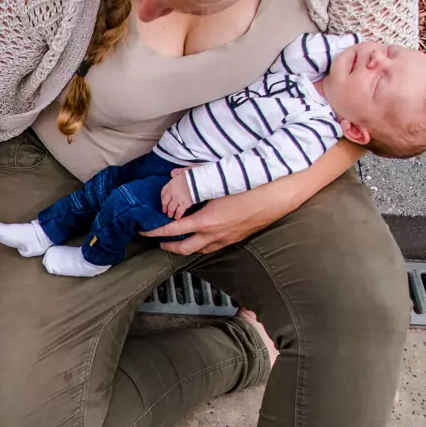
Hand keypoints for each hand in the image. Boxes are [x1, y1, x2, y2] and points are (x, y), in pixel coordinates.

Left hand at [143, 179, 296, 254]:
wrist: (281, 195)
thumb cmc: (252, 185)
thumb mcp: (219, 179)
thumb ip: (195, 178)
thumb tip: (175, 175)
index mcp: (207, 220)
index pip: (172, 230)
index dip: (155, 231)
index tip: (143, 229)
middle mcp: (215, 234)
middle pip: (183, 248)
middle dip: (167, 246)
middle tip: (157, 240)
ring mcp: (227, 239)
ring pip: (199, 250)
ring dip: (184, 247)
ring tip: (176, 240)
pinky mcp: (237, 238)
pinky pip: (214, 247)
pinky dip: (201, 245)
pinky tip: (201, 237)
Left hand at [160, 168, 194, 220]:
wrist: (198, 180)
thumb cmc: (192, 174)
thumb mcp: (183, 171)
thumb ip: (177, 172)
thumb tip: (173, 173)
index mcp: (171, 184)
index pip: (163, 192)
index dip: (162, 198)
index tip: (163, 201)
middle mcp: (172, 193)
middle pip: (165, 202)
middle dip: (164, 207)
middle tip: (164, 211)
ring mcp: (178, 199)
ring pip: (171, 208)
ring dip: (170, 212)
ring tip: (170, 216)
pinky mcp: (184, 204)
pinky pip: (179, 211)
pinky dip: (178, 215)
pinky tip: (177, 217)